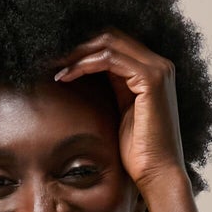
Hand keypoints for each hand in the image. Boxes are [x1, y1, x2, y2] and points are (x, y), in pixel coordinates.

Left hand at [53, 28, 188, 200]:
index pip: (114, 44)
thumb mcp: (122, 110)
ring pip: (108, 43)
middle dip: (78, 46)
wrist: (157, 174)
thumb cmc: (138, 152)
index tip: (59, 60)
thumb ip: (113, 86)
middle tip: (52, 59)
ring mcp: (157, 69)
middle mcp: (159, 65)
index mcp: (152, 71)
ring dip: (76, 54)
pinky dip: (84, 65)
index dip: (84, 48)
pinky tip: (66, 76)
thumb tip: (86, 70)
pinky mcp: (151, 79)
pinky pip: (109, 59)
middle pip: (110, 36)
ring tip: (55, 68)